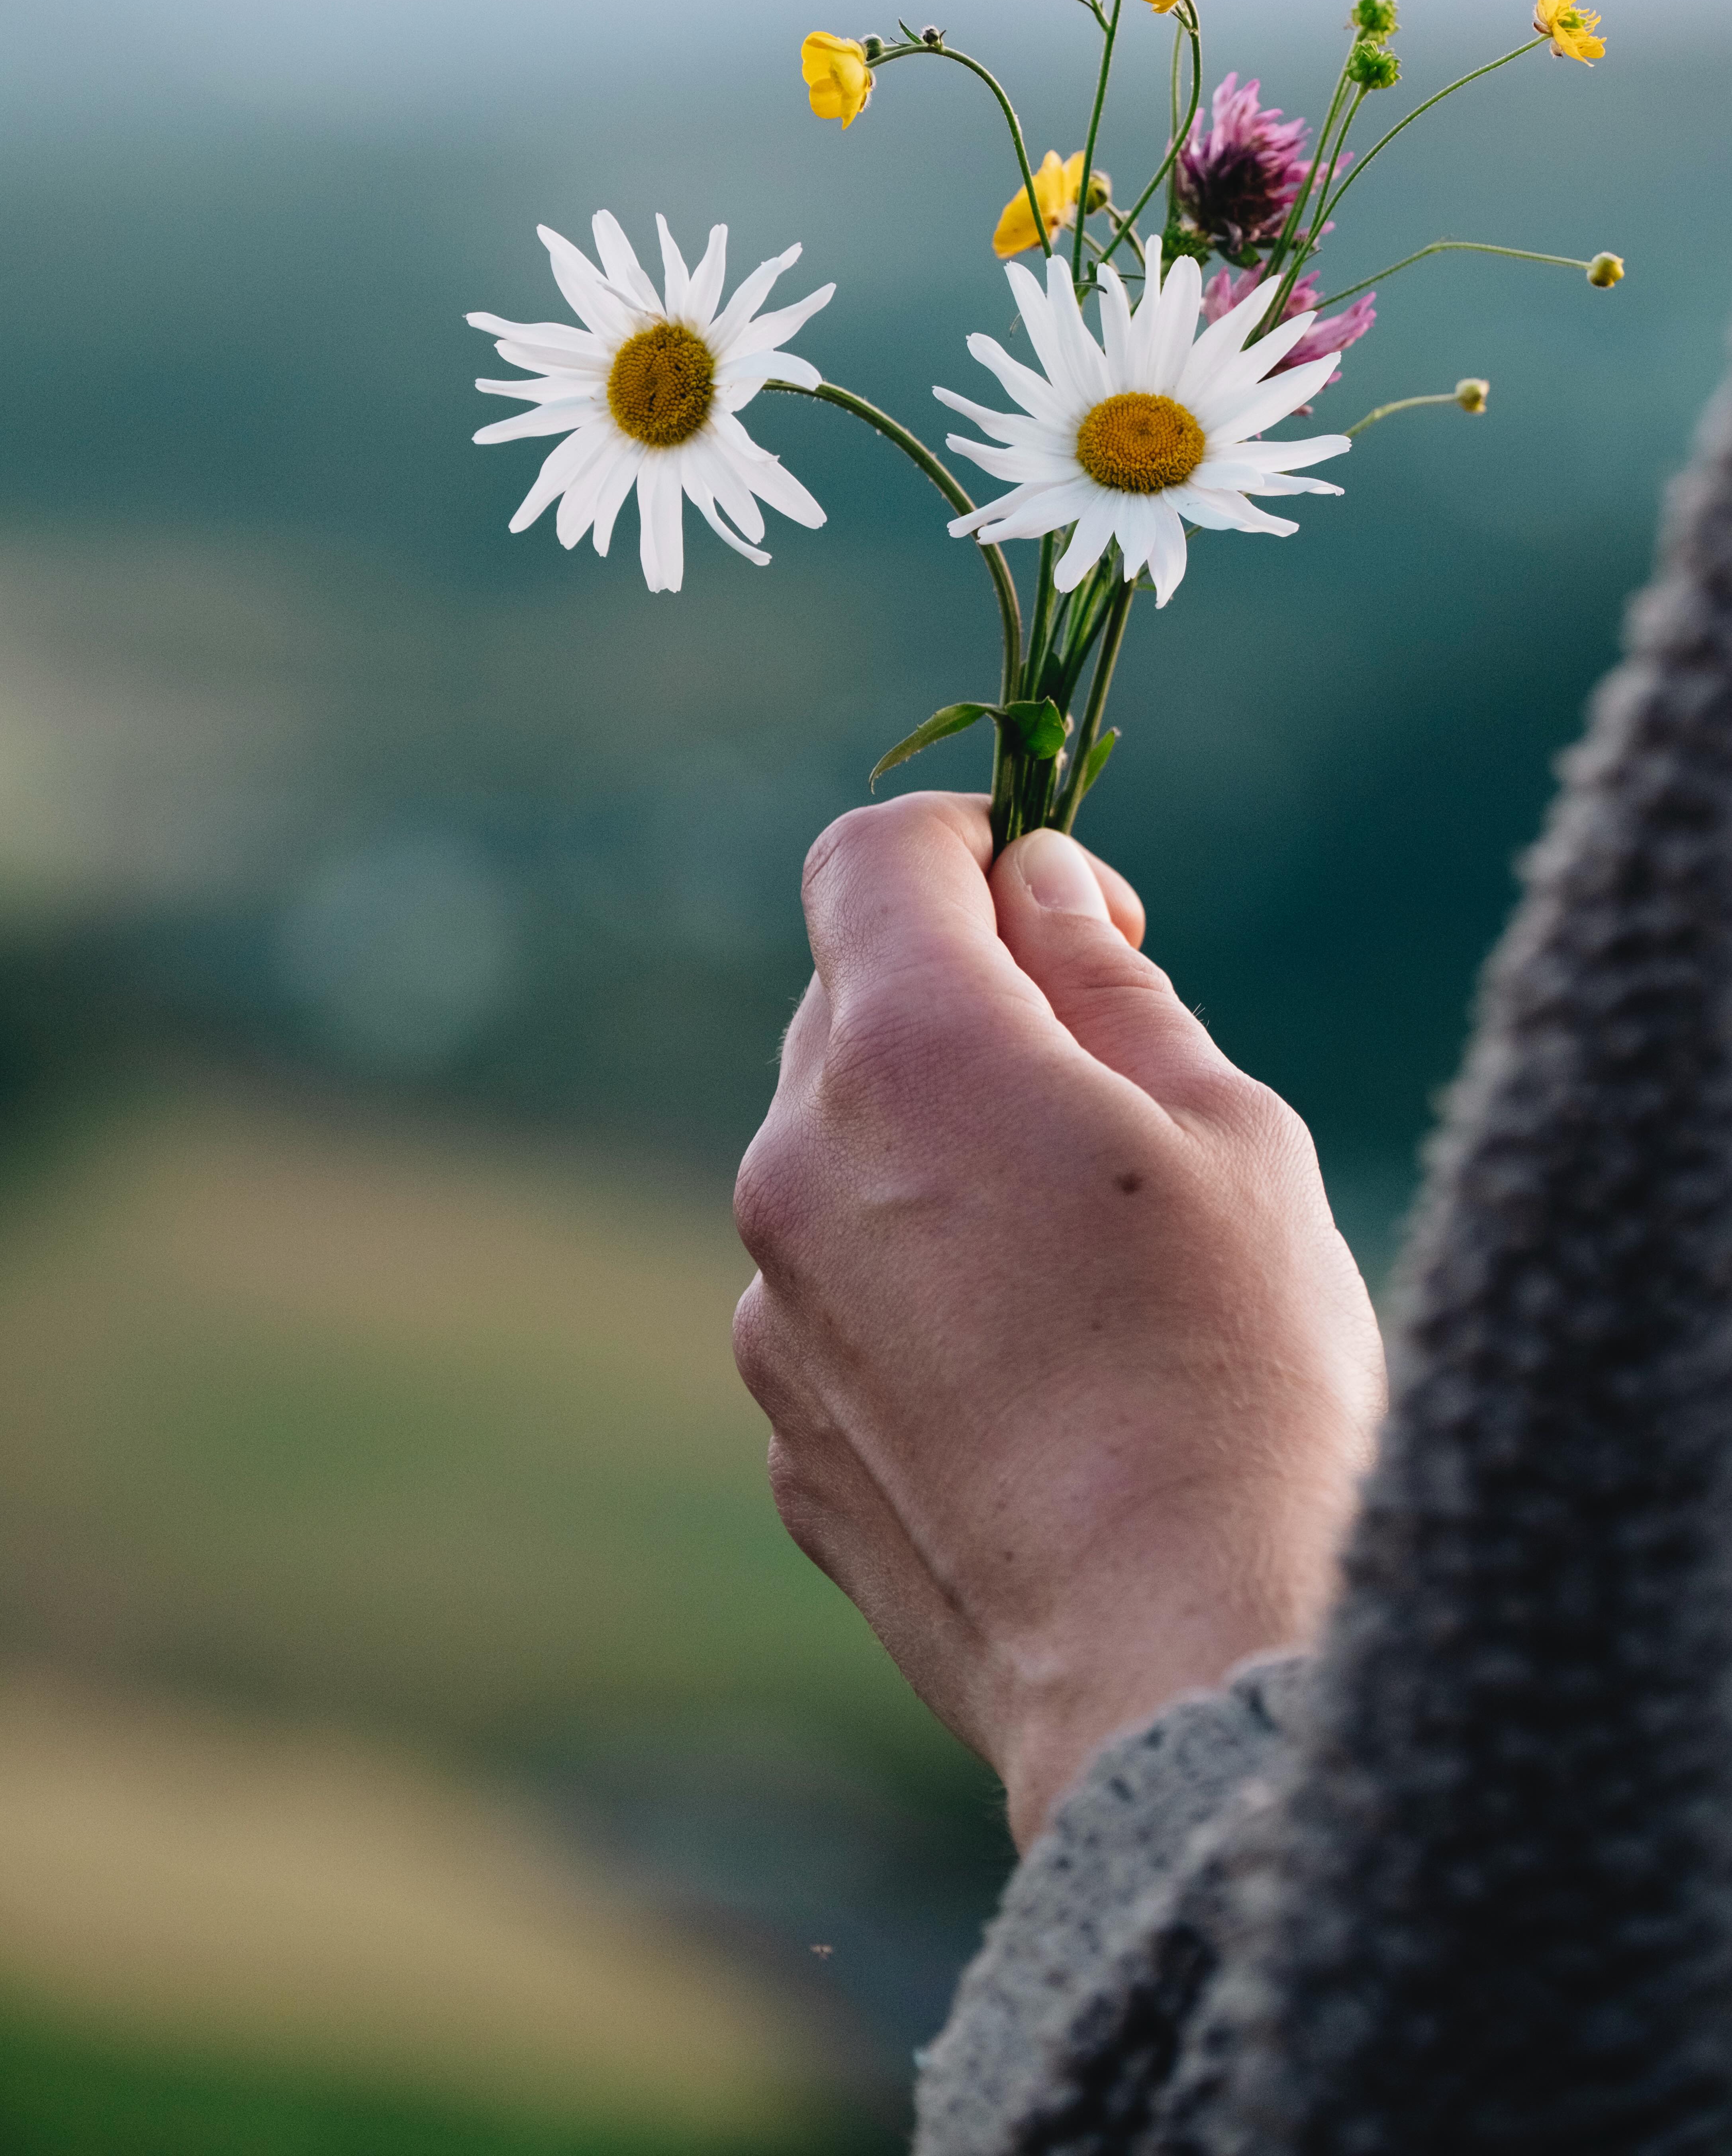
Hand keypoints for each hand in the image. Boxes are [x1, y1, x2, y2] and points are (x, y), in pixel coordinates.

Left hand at [732, 792, 1384, 1847]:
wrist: (1178, 1663)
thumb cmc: (1240, 1375)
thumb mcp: (1225, 1130)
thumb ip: (1107, 983)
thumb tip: (1042, 889)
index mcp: (912, 1056)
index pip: (871, 859)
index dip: (963, 844)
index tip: (1052, 898)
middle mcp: (798, 1166)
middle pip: (852, 1005)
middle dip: (963, 1005)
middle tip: (1107, 1087)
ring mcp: (773, 1311)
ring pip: (838, 1157)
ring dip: (934, 1157)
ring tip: (1082, 1269)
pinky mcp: (784, 1431)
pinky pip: (834, 1297)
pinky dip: (913, 1290)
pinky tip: (1034, 1382)